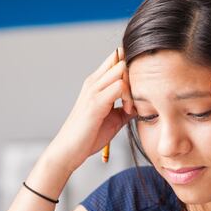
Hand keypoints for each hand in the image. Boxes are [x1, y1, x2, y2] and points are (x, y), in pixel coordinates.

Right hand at [47, 48, 133, 172]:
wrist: (68, 151)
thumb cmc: (88, 136)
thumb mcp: (113, 119)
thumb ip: (125, 109)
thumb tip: (142, 106)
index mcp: (96, 84)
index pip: (116, 59)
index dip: (131, 69)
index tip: (138, 89)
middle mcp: (93, 82)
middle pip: (120, 59)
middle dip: (134, 75)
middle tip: (137, 96)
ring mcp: (93, 90)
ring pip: (121, 68)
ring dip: (132, 85)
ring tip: (130, 106)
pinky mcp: (95, 102)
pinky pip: (119, 86)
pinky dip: (128, 96)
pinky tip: (127, 111)